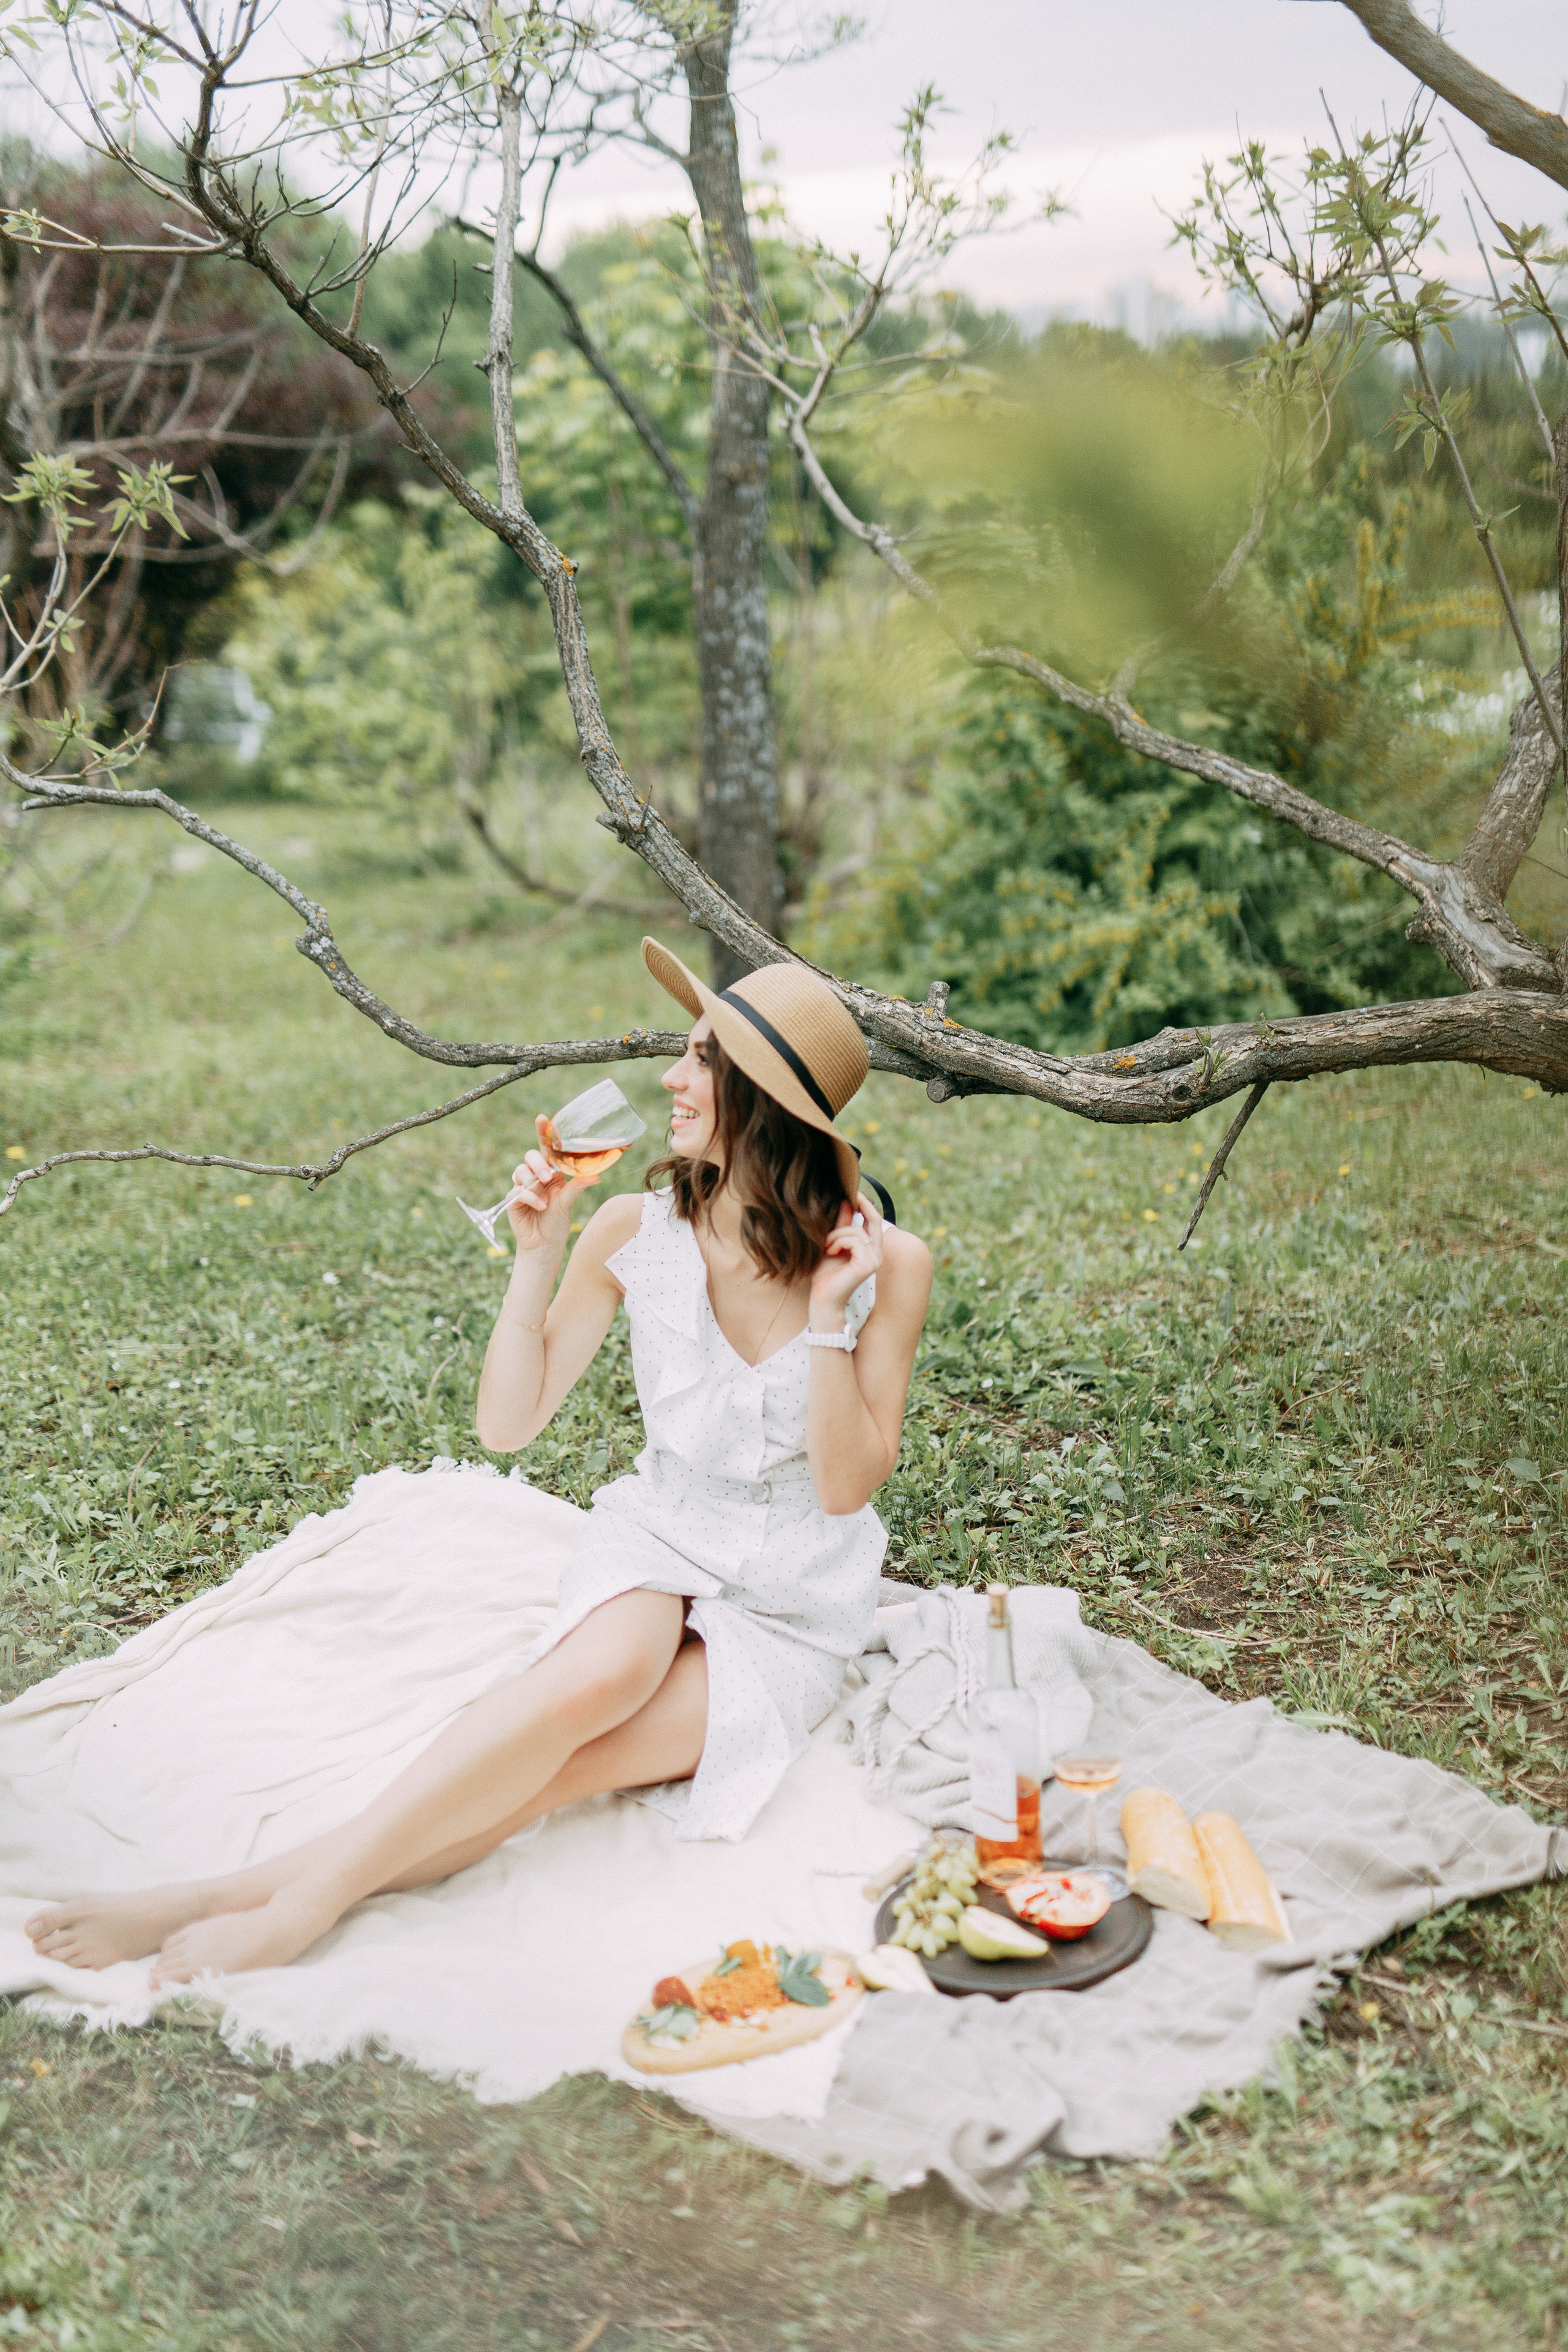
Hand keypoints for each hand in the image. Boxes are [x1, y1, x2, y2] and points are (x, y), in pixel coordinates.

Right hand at [504, 1115, 602, 1252]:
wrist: (544, 1245)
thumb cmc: (557, 1223)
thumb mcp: (569, 1202)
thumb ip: (577, 1187)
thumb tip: (596, 1176)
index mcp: (551, 1172)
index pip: (546, 1148)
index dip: (542, 1132)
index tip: (542, 1118)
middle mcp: (536, 1176)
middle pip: (530, 1156)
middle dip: (538, 1164)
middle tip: (547, 1177)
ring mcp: (523, 1187)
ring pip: (521, 1171)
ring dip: (533, 1183)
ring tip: (545, 1198)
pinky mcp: (512, 1199)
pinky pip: (517, 1191)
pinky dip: (529, 1197)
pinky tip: (541, 1207)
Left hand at [809, 1192, 884, 1324]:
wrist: (822, 1298)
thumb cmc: (825, 1275)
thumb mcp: (832, 1244)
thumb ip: (841, 1225)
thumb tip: (846, 1201)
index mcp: (871, 1249)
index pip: (874, 1221)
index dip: (866, 1204)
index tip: (853, 1191)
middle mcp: (877, 1254)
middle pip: (874, 1220)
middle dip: (861, 1204)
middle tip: (850, 1193)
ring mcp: (875, 1260)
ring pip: (857, 1231)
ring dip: (837, 1234)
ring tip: (826, 1246)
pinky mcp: (868, 1265)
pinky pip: (855, 1241)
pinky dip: (839, 1242)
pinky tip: (830, 1251)